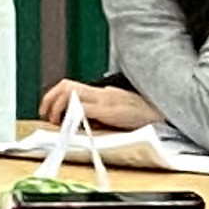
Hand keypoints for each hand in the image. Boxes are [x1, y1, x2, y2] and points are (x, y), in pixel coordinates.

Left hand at [33, 77, 158, 132]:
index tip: (48, 110)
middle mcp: (101, 93)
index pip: (71, 86)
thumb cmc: (144, 117)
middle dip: (50, 99)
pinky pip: (84, 107)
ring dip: (57, 106)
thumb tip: (85, 122)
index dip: (54, 96)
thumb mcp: (119, 113)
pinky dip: (72, 113)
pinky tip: (69, 123)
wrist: (162, 115)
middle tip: (45, 114)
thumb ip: (102, 114)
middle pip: (66, 85)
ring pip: (70, 92)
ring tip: (55, 120)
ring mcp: (105, 100)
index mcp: (103, 93)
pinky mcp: (110, 110)